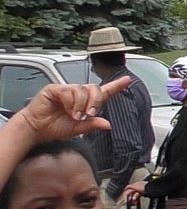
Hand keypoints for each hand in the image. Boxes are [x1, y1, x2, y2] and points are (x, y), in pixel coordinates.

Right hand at [9, 78, 132, 141]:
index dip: (116, 85)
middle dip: (95, 102)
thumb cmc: (55, 127)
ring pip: (82, 90)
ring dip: (81, 104)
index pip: (103, 91)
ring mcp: (67, 90)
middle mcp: (78, 93)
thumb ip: (92, 125)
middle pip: (95, 89)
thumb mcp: (77, 128)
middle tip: (89, 114)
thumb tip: (107, 124)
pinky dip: (71, 102)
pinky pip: (69, 91)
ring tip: (74, 115)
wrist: (37, 128)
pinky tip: (67, 110)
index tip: (127, 80)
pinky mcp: (55, 88)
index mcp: (86, 102)